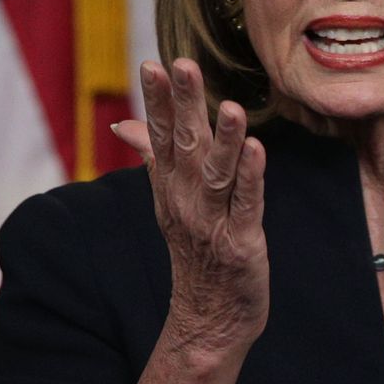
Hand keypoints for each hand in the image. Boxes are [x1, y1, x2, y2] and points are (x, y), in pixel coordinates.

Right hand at [112, 58, 268, 365]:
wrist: (208, 319)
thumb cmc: (197, 252)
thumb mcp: (170, 202)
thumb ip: (153, 158)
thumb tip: (125, 123)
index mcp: (170, 188)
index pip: (159, 137)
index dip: (157, 101)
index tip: (153, 64)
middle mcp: (185, 201)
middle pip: (184, 146)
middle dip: (184, 105)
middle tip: (183, 65)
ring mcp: (212, 222)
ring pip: (217, 173)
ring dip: (224, 140)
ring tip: (230, 107)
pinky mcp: (242, 243)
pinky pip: (247, 204)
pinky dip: (252, 177)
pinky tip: (258, 150)